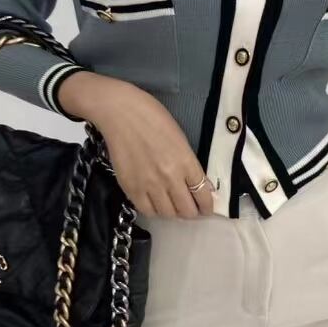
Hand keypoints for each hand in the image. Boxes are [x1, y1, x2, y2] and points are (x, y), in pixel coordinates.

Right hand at [57, 71, 214, 218]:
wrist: (120, 112)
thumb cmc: (153, 117)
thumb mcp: (180, 139)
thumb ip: (190, 164)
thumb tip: (200, 185)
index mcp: (186, 162)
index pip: (203, 194)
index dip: (207, 205)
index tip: (206, 207)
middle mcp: (170, 177)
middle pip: (187, 210)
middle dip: (192, 212)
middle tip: (190, 207)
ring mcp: (149, 185)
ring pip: (168, 214)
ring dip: (173, 212)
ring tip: (172, 204)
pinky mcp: (130, 188)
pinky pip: (146, 210)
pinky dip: (154, 210)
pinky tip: (155, 202)